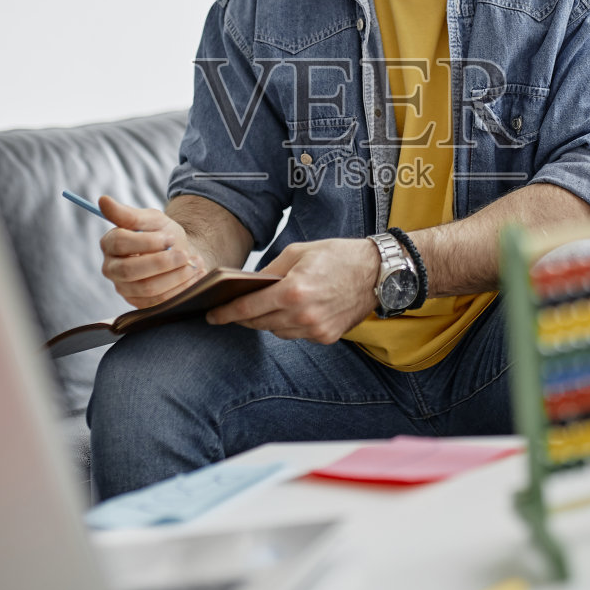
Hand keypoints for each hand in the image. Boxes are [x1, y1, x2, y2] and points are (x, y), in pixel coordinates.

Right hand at [97, 196, 207, 308]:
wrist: (180, 253)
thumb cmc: (163, 234)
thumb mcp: (151, 219)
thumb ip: (129, 214)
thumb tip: (103, 200)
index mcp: (110, 243)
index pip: (120, 242)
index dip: (147, 241)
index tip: (170, 237)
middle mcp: (111, 268)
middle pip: (129, 270)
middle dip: (161, 262)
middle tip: (184, 255)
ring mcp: (124, 288)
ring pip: (147, 288)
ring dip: (175, 276)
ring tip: (193, 264)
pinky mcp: (139, 304)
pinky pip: (158, 302)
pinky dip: (180, 289)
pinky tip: (193, 276)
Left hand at [206, 238, 380, 343]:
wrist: (377, 273)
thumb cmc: (337, 256)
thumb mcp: (298, 251)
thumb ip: (270, 270)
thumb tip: (249, 285)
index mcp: (292, 291)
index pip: (247, 309)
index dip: (225, 314)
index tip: (212, 316)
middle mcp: (302, 315)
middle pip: (259, 323)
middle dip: (243, 316)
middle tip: (232, 310)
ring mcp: (315, 329)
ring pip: (276, 331)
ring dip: (268, 320)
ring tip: (268, 306)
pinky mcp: (326, 337)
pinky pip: (297, 335)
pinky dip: (290, 324)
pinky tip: (294, 311)